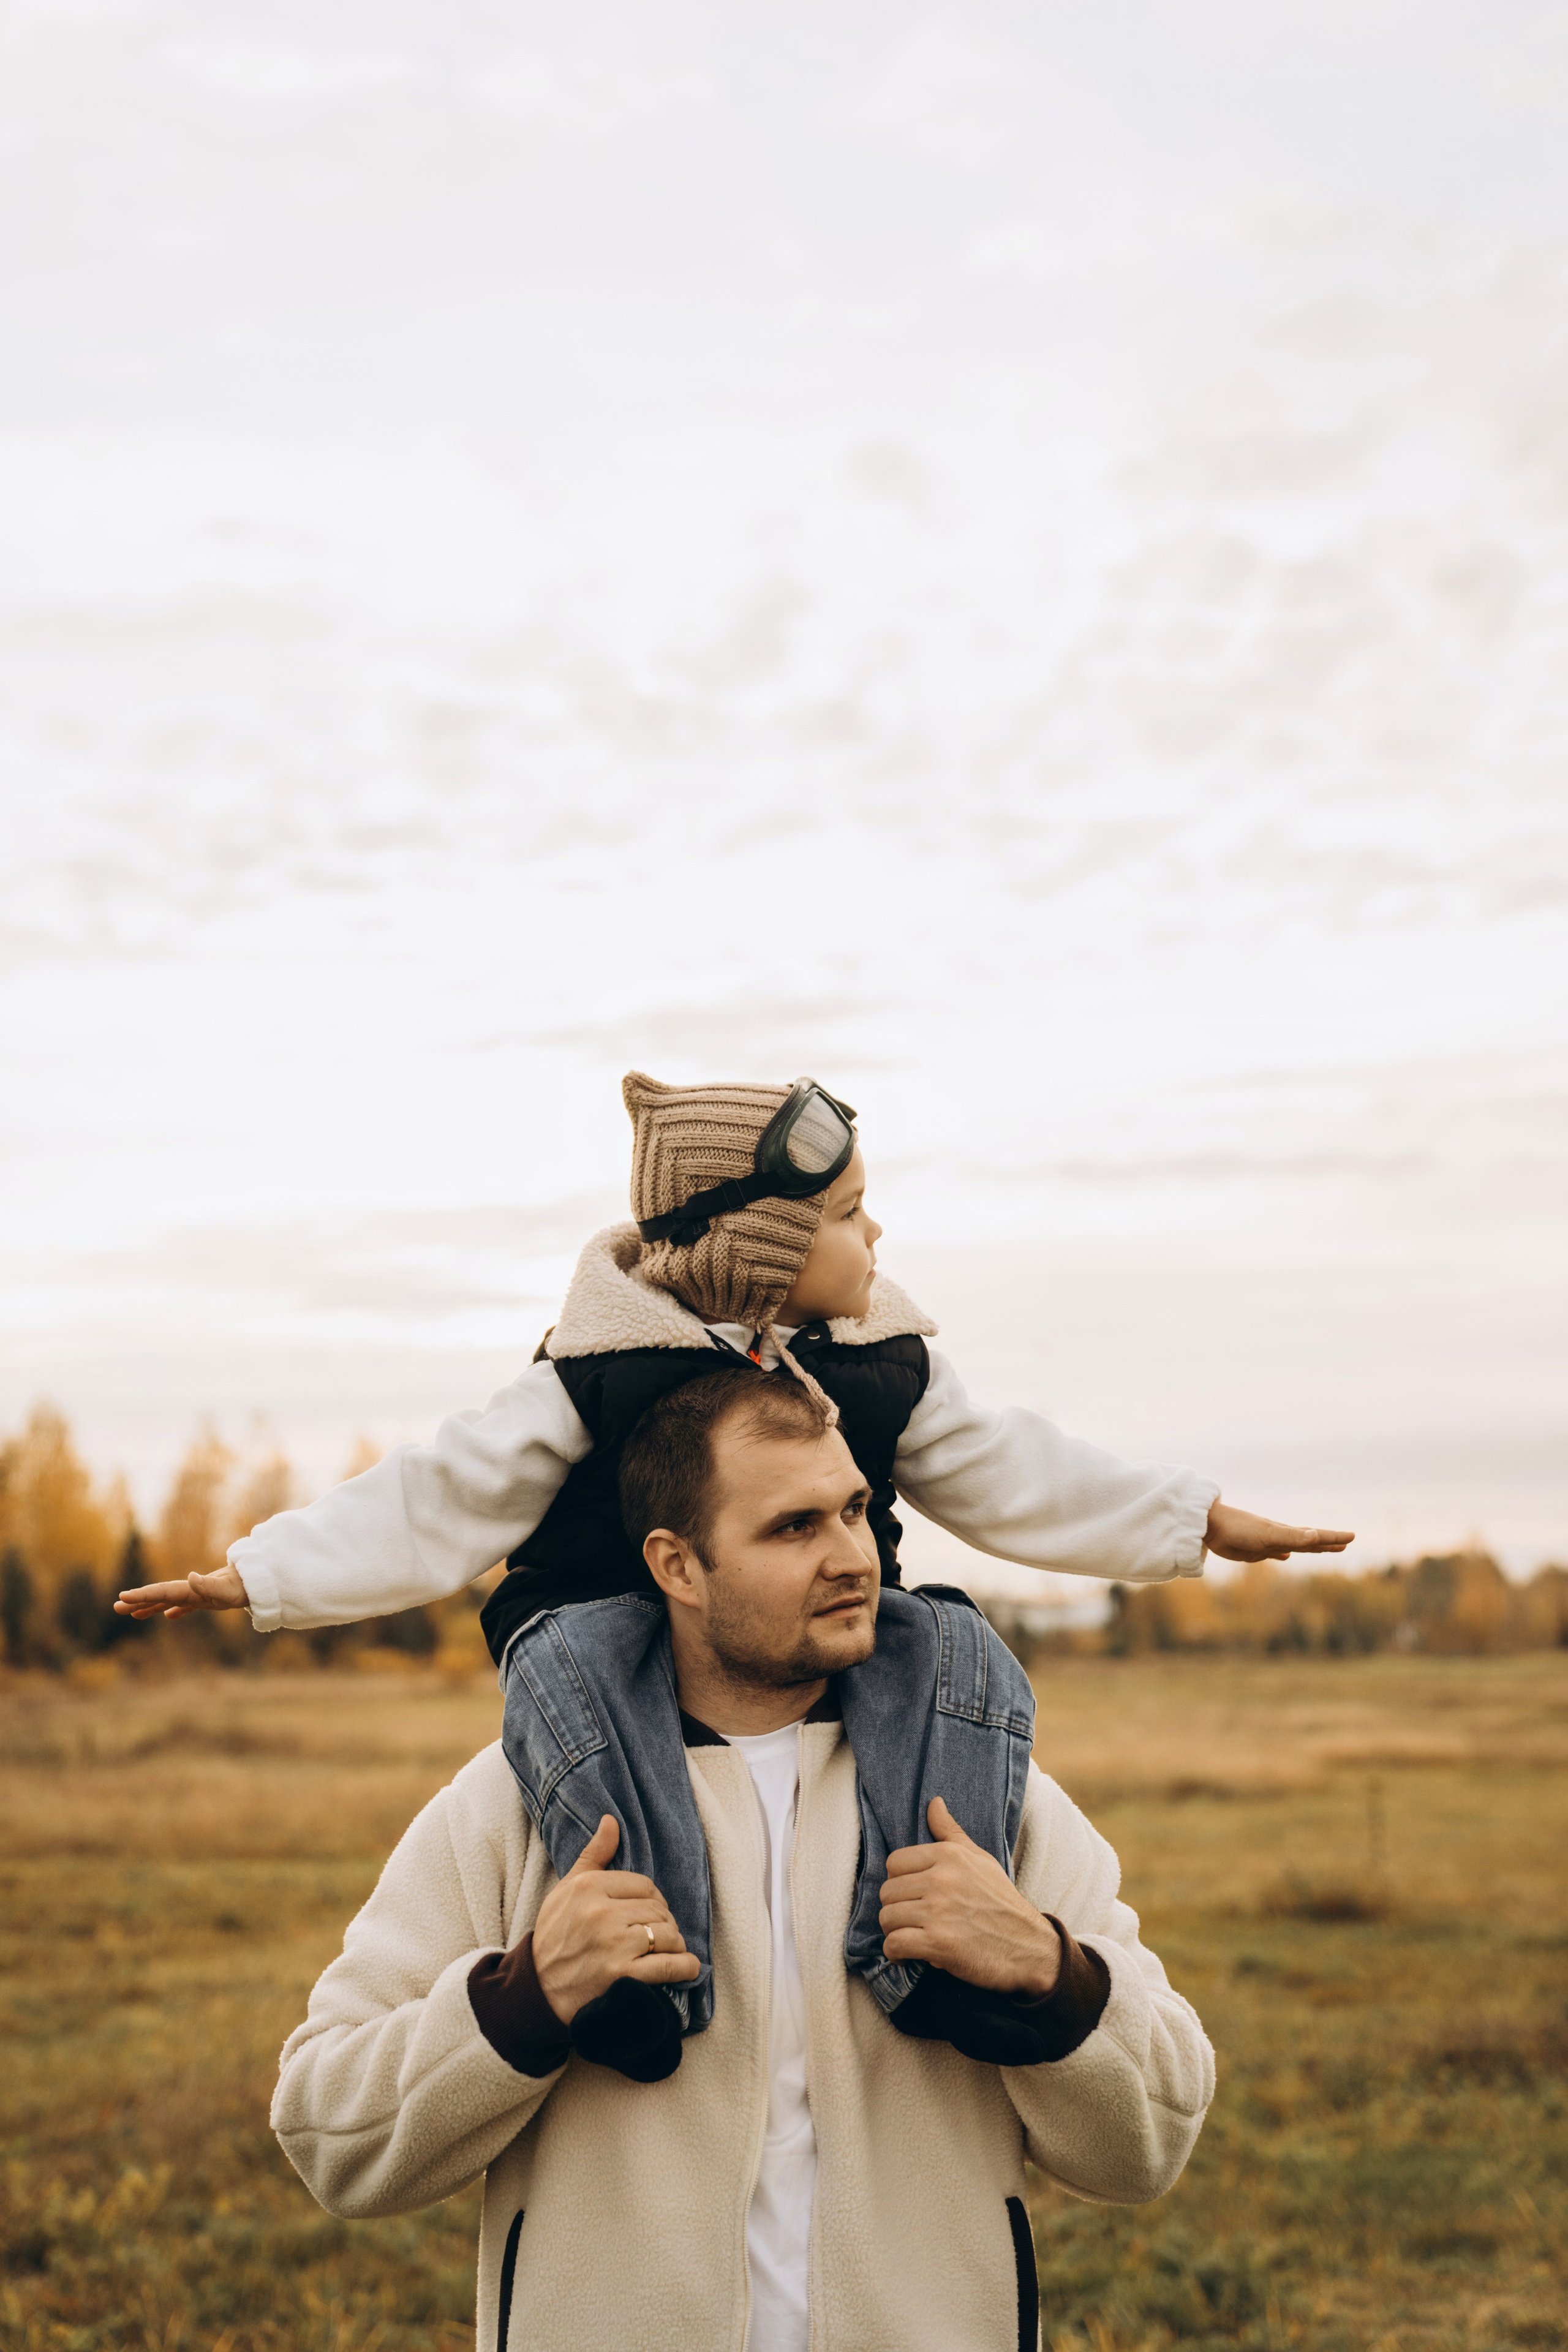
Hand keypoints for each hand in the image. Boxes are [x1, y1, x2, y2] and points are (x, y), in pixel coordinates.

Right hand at [114, 1566, 249, 1619]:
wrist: (257, 1581)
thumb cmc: (242, 1587)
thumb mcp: (227, 1590)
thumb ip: (209, 1585)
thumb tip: (191, 1576)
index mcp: (190, 1589)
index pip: (161, 1592)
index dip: (142, 1595)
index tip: (122, 1597)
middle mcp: (190, 1590)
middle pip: (159, 1596)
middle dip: (137, 1601)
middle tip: (115, 1607)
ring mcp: (197, 1595)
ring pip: (167, 1601)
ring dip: (149, 1606)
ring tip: (131, 1614)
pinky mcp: (206, 1600)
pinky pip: (184, 1606)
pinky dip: (173, 1610)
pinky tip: (167, 1616)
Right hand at [531, 1815, 700, 2027]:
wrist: (537, 1989)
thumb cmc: (555, 1935)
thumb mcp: (567, 1889)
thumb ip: (594, 1855)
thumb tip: (611, 1820)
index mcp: (589, 1887)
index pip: (645, 1885)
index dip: (653, 1901)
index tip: (649, 1914)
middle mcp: (601, 1913)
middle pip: (658, 1911)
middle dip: (665, 1923)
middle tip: (659, 1935)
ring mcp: (612, 1945)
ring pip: (666, 1935)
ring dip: (674, 1945)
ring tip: (669, 1951)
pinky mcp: (621, 1976)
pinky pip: (667, 1966)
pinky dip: (684, 1967)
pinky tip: (688, 1967)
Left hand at [879, 1797, 1059, 1998]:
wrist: (1028, 1947)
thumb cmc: (1001, 1902)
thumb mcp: (980, 1859)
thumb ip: (950, 1832)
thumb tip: (933, 1802)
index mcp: (948, 1855)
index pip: (894, 1862)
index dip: (899, 1880)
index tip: (912, 1894)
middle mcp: (941, 1879)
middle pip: (887, 1891)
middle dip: (896, 1908)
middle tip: (913, 1919)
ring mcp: (938, 1911)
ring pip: (887, 1917)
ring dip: (894, 1931)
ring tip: (911, 1935)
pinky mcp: (938, 1943)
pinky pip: (894, 1944)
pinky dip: (896, 1953)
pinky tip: (907, 1955)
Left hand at [1203, 1502, 1353, 1562]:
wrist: (1210, 1527)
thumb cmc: (1239, 1529)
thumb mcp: (1268, 1535)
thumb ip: (1292, 1537)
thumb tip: (1316, 1535)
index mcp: (1286, 1533)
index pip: (1316, 1536)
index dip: (1333, 1538)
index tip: (1352, 1537)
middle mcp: (1279, 1536)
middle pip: (1309, 1541)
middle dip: (1328, 1542)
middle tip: (1346, 1543)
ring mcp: (1267, 1543)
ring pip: (1294, 1546)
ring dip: (1309, 1547)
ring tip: (1322, 1547)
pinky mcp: (1252, 1550)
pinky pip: (1273, 1553)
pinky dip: (1282, 1554)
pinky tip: (1284, 1556)